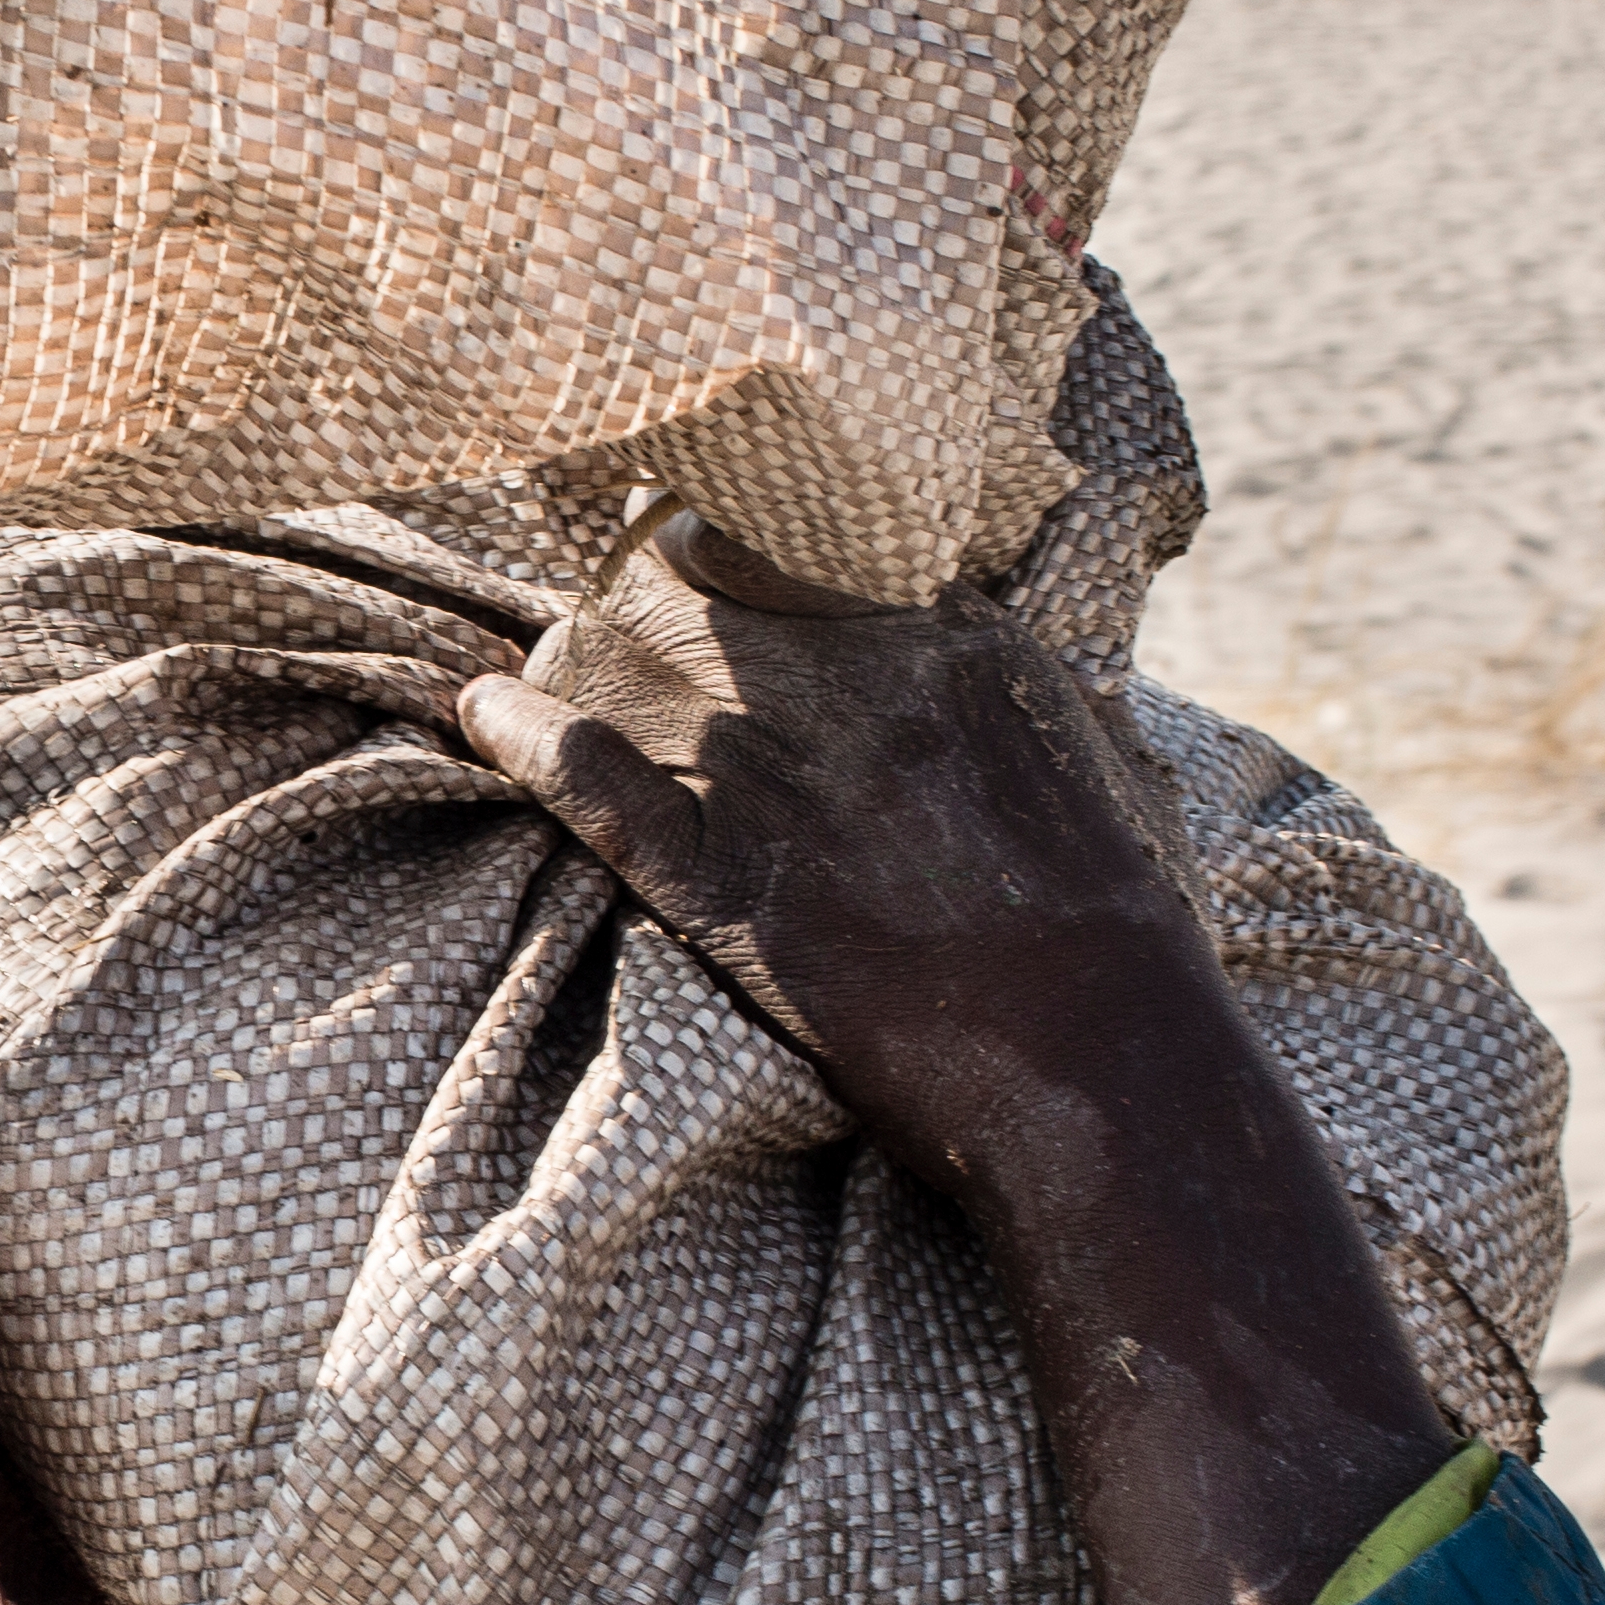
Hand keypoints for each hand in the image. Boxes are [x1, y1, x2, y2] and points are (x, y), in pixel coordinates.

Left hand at [454, 521, 1458, 1604]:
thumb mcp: (1117, 775)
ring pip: (635, 659)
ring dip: (585, 659)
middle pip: (706, 574)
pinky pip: (594, 781)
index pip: (817, 536)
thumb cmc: (1129, 944)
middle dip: (654, 590)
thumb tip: (1035, 664)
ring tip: (543, 660)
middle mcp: (860, 682)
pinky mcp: (728, 879)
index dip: (752, 548)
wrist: (1097, 1068)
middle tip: (627, 616)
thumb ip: (1054, 700)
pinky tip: (476, 706)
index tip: (715, 553)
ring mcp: (786, 777)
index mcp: (959, 644)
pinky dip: (523, 738)